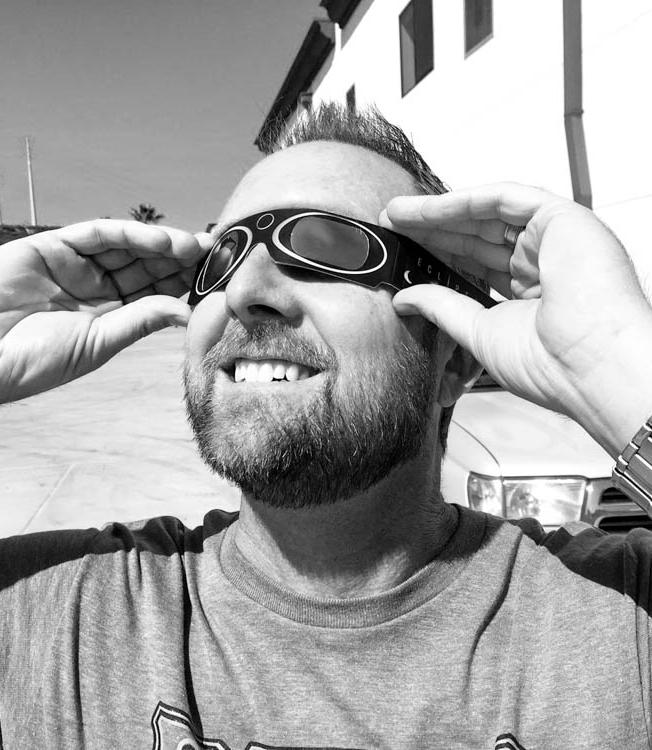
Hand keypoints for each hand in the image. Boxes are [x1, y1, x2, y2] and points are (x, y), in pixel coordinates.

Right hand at [0, 220, 210, 402]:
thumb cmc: (34, 360)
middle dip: (179, 258)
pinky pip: (96, 234)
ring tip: (193, 246)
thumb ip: (139, 321)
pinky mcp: (51, 247)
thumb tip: (186, 313)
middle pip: (145, 265)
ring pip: (126, 246)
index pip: (153, 292)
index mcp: (107, 315)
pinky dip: (128, 233)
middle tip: (215, 253)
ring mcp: (73, 265)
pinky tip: (159, 240)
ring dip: (160, 243)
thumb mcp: (97, 343)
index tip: (215, 277)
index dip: (183, 282)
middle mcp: (93, 287)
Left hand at [380, 183, 651, 455]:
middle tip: (393, 226)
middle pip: (477, 237)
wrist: (590, 368)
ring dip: (440, 212)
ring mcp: (553, 239)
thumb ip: (442, 308)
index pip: (475, 265)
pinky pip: (504, 199)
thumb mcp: (478, 332)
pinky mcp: (562, 218)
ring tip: (398, 213)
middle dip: (432, 230)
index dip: (438, 255)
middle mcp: (543, 263)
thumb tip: (405, 297)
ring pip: (487, 215)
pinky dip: (464, 201)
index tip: (404, 253)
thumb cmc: (552, 365)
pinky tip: (427, 208)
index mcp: (530, 295)